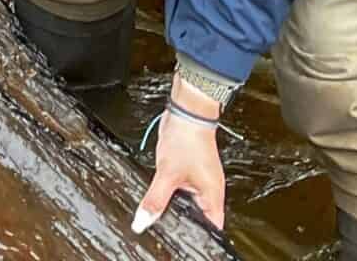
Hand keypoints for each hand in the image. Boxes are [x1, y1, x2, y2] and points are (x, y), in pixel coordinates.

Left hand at [135, 79, 226, 233]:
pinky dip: (171, 195)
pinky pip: (180, 191)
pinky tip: (160, 197)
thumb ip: (155, 200)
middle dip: (184, 224)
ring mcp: (199, 181)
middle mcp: (209, 191)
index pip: (212, 228)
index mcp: (213, 196)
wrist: (185, 113)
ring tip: (161, 215)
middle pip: (199, 218)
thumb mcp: (167, 174)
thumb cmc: (187, 140)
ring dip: (176, 208)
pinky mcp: (189, 172)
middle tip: (167, 230)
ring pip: (187, 204)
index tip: (184, 243)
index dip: (200, 237)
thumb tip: (143, 221)